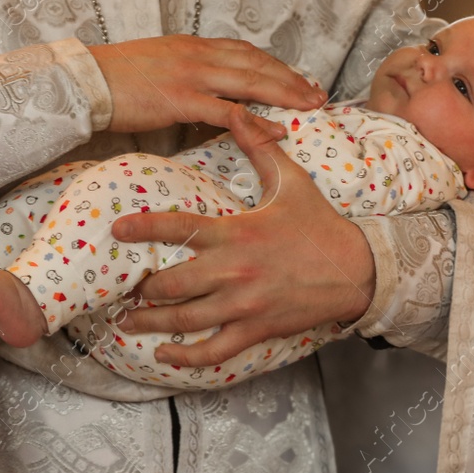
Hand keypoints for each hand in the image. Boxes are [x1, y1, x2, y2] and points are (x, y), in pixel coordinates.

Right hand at [88, 34, 325, 134]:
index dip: (275, 64)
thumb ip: (185, 73)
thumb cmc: (116, 79)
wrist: (86, 80)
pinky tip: (276, 130)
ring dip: (284, 94)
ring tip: (309, 106)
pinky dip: (256, 122)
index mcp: (193, 46)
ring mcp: (192, 75)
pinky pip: (228, 112)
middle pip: (257, 63)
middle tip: (317, 93)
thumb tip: (204, 90)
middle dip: (291, 78)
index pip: (245, 52)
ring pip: (251, 82)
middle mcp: (198, 55)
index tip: (297, 77)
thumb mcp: (158, 65)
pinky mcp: (182, 99)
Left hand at [109, 109, 376, 366]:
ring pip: (184, 319)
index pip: (177, 228)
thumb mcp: (292, 182)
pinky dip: (186, 357)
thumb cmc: (321, 225)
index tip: (116, 229)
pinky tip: (166, 356)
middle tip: (124, 287)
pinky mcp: (256, 329)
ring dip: (151, 322)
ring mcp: (243, 304)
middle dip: (142, 287)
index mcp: (236, 233)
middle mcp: (233, 271)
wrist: (356, 270)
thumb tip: (239, 114)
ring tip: (128, 322)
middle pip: (170, 283)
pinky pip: (214, 350)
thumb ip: (259, 149)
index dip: (142, 228)